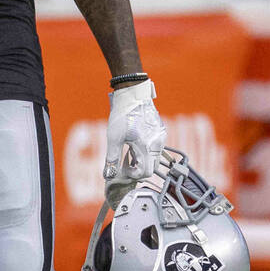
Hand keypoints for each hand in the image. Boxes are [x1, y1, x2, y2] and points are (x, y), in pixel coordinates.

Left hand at [103, 79, 166, 200]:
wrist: (133, 95)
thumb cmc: (122, 115)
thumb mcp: (113, 138)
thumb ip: (112, 158)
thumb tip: (108, 175)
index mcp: (146, 147)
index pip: (145, 172)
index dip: (133, 175)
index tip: (123, 169)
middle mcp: (157, 144)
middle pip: (152, 168)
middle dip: (138, 170)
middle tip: (126, 163)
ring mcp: (161, 138)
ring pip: (155, 159)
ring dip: (143, 161)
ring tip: (129, 153)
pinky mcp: (161, 132)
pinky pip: (157, 149)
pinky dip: (147, 152)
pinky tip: (135, 145)